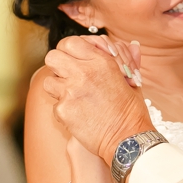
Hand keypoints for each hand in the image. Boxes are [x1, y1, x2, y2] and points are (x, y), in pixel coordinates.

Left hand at [43, 36, 154, 160]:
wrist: (127, 139)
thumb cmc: (132, 112)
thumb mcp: (133, 80)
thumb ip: (128, 60)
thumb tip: (133, 45)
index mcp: (101, 61)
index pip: (70, 43)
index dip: (70, 51)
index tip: (74, 60)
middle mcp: (83, 73)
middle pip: (53, 56)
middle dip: (58, 65)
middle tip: (68, 76)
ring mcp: (71, 91)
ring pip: (49, 81)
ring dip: (58, 88)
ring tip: (73, 96)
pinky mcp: (64, 110)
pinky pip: (55, 104)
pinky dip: (64, 109)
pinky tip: (78, 113)